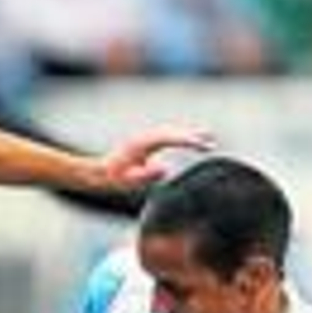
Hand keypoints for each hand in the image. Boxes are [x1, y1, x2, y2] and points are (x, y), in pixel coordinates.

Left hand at [97, 125, 214, 188]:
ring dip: (189, 134)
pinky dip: (181, 137)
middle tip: (212, 142)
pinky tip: (191, 142)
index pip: (169, 138)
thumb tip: (165, 168)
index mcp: (142, 144)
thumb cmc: (114, 178)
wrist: (99, 172)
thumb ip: (146, 175)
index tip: (201, 145)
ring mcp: (146, 139)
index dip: (186, 140)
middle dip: (193, 136)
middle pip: (173, 132)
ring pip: (172, 133)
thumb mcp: (129, 180)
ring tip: (208, 138)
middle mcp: (145, 137)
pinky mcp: (147, 143)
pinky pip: (168, 137)